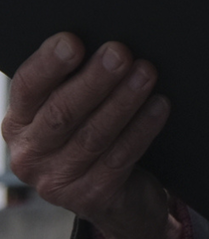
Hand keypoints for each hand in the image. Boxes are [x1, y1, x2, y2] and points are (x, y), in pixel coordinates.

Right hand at [1, 35, 180, 238]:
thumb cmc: (94, 130)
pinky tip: (159, 106)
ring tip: (147, 73)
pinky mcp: (89, 197)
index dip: (48, 64)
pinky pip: (119, 158)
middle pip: (61, 112)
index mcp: (19, 121)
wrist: (117, 193)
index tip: (72, 40)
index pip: (27, 88)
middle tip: (121, 52)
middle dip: (94, 80)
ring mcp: (56, 180)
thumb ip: (76, 78)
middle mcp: (29, 153)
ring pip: (93, 135)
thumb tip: (106, 40)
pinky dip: (141, 129)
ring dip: (123, 101)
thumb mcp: (76, 107)